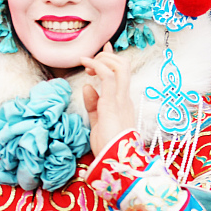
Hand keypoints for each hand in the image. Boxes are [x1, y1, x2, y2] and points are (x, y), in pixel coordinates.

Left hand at [80, 42, 136, 156]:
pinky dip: (97, 65)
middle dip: (107, 56)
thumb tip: (87, 87)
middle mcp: (125, 99)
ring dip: (102, 58)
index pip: (121, 75)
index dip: (112, 59)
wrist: (116, 162)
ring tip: (86, 61)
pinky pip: (109, 77)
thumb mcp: (97, 121)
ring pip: (120, 66)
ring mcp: (121, 100)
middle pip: (124, 66)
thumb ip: (93, 104)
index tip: (103, 48)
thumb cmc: (108, 146)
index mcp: (122, 103)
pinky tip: (86, 64)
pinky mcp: (114, 103)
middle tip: (88, 61)